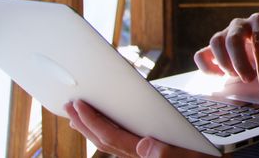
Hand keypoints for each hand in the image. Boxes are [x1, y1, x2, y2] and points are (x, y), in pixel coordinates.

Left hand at [64, 100, 210, 157]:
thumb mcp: (190, 157)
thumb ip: (167, 153)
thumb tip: (145, 145)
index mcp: (146, 154)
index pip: (111, 137)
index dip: (93, 121)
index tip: (79, 106)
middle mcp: (139, 156)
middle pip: (104, 141)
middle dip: (84, 123)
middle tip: (68, 107)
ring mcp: (142, 155)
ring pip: (109, 143)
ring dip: (91, 128)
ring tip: (78, 116)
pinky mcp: (148, 153)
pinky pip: (119, 142)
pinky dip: (106, 131)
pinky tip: (106, 125)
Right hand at [194, 12, 258, 89]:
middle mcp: (239, 24)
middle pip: (233, 39)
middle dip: (240, 63)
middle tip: (249, 79)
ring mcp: (224, 33)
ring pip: (216, 43)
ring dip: (224, 63)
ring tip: (235, 76)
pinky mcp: (213, 46)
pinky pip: (201, 55)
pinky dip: (207, 68)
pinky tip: (220, 76)